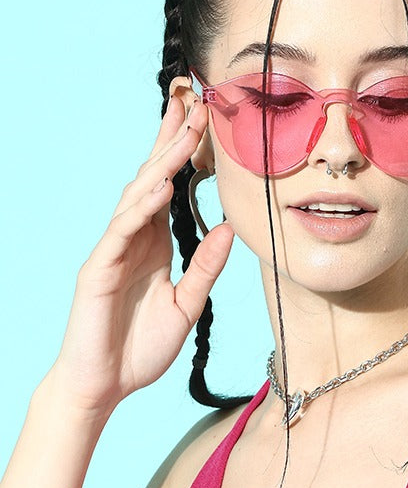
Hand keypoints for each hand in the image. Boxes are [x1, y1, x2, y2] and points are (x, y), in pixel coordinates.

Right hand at [49, 94, 233, 415]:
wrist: (104, 384)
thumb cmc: (140, 348)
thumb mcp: (187, 305)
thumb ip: (206, 268)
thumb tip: (228, 229)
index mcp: (154, 244)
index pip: (171, 189)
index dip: (186, 154)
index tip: (207, 120)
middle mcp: (133, 238)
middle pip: (152, 178)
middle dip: (172, 141)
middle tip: (195, 103)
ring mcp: (113, 250)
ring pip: (136, 196)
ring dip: (160, 165)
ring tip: (184, 134)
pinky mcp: (98, 268)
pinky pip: (120, 231)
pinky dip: (140, 208)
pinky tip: (159, 188)